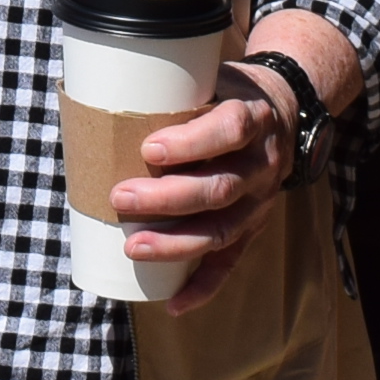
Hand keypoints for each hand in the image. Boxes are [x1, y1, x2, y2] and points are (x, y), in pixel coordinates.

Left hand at [114, 10, 357, 313]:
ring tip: (133, 246)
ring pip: (223, 230)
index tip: (150, 148)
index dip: (192, 142)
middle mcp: (262, 164)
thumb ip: (170, 88)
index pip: (229, 129)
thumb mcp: (211, 77)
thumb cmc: (225, 91)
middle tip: (120, 198)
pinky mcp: (255, 228)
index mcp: (253, 117)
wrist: (283, 108)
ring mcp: (261, 201)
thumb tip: (96, 96)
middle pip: (220, 188)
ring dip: (176, 243)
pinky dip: (203, 286)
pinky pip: (232, 262)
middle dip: (168, 198)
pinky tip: (174, 303)